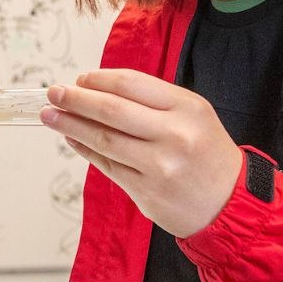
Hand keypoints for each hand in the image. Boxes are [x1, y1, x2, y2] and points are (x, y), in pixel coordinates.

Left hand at [41, 69, 245, 238]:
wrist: (231, 203)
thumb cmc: (207, 153)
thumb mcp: (194, 115)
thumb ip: (152, 101)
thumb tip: (98, 89)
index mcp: (187, 108)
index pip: (132, 84)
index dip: (100, 80)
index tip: (80, 79)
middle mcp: (174, 135)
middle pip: (112, 111)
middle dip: (76, 100)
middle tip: (53, 93)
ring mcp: (159, 166)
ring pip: (104, 139)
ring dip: (71, 125)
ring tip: (51, 115)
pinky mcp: (146, 192)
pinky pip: (107, 166)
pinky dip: (85, 149)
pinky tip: (72, 139)